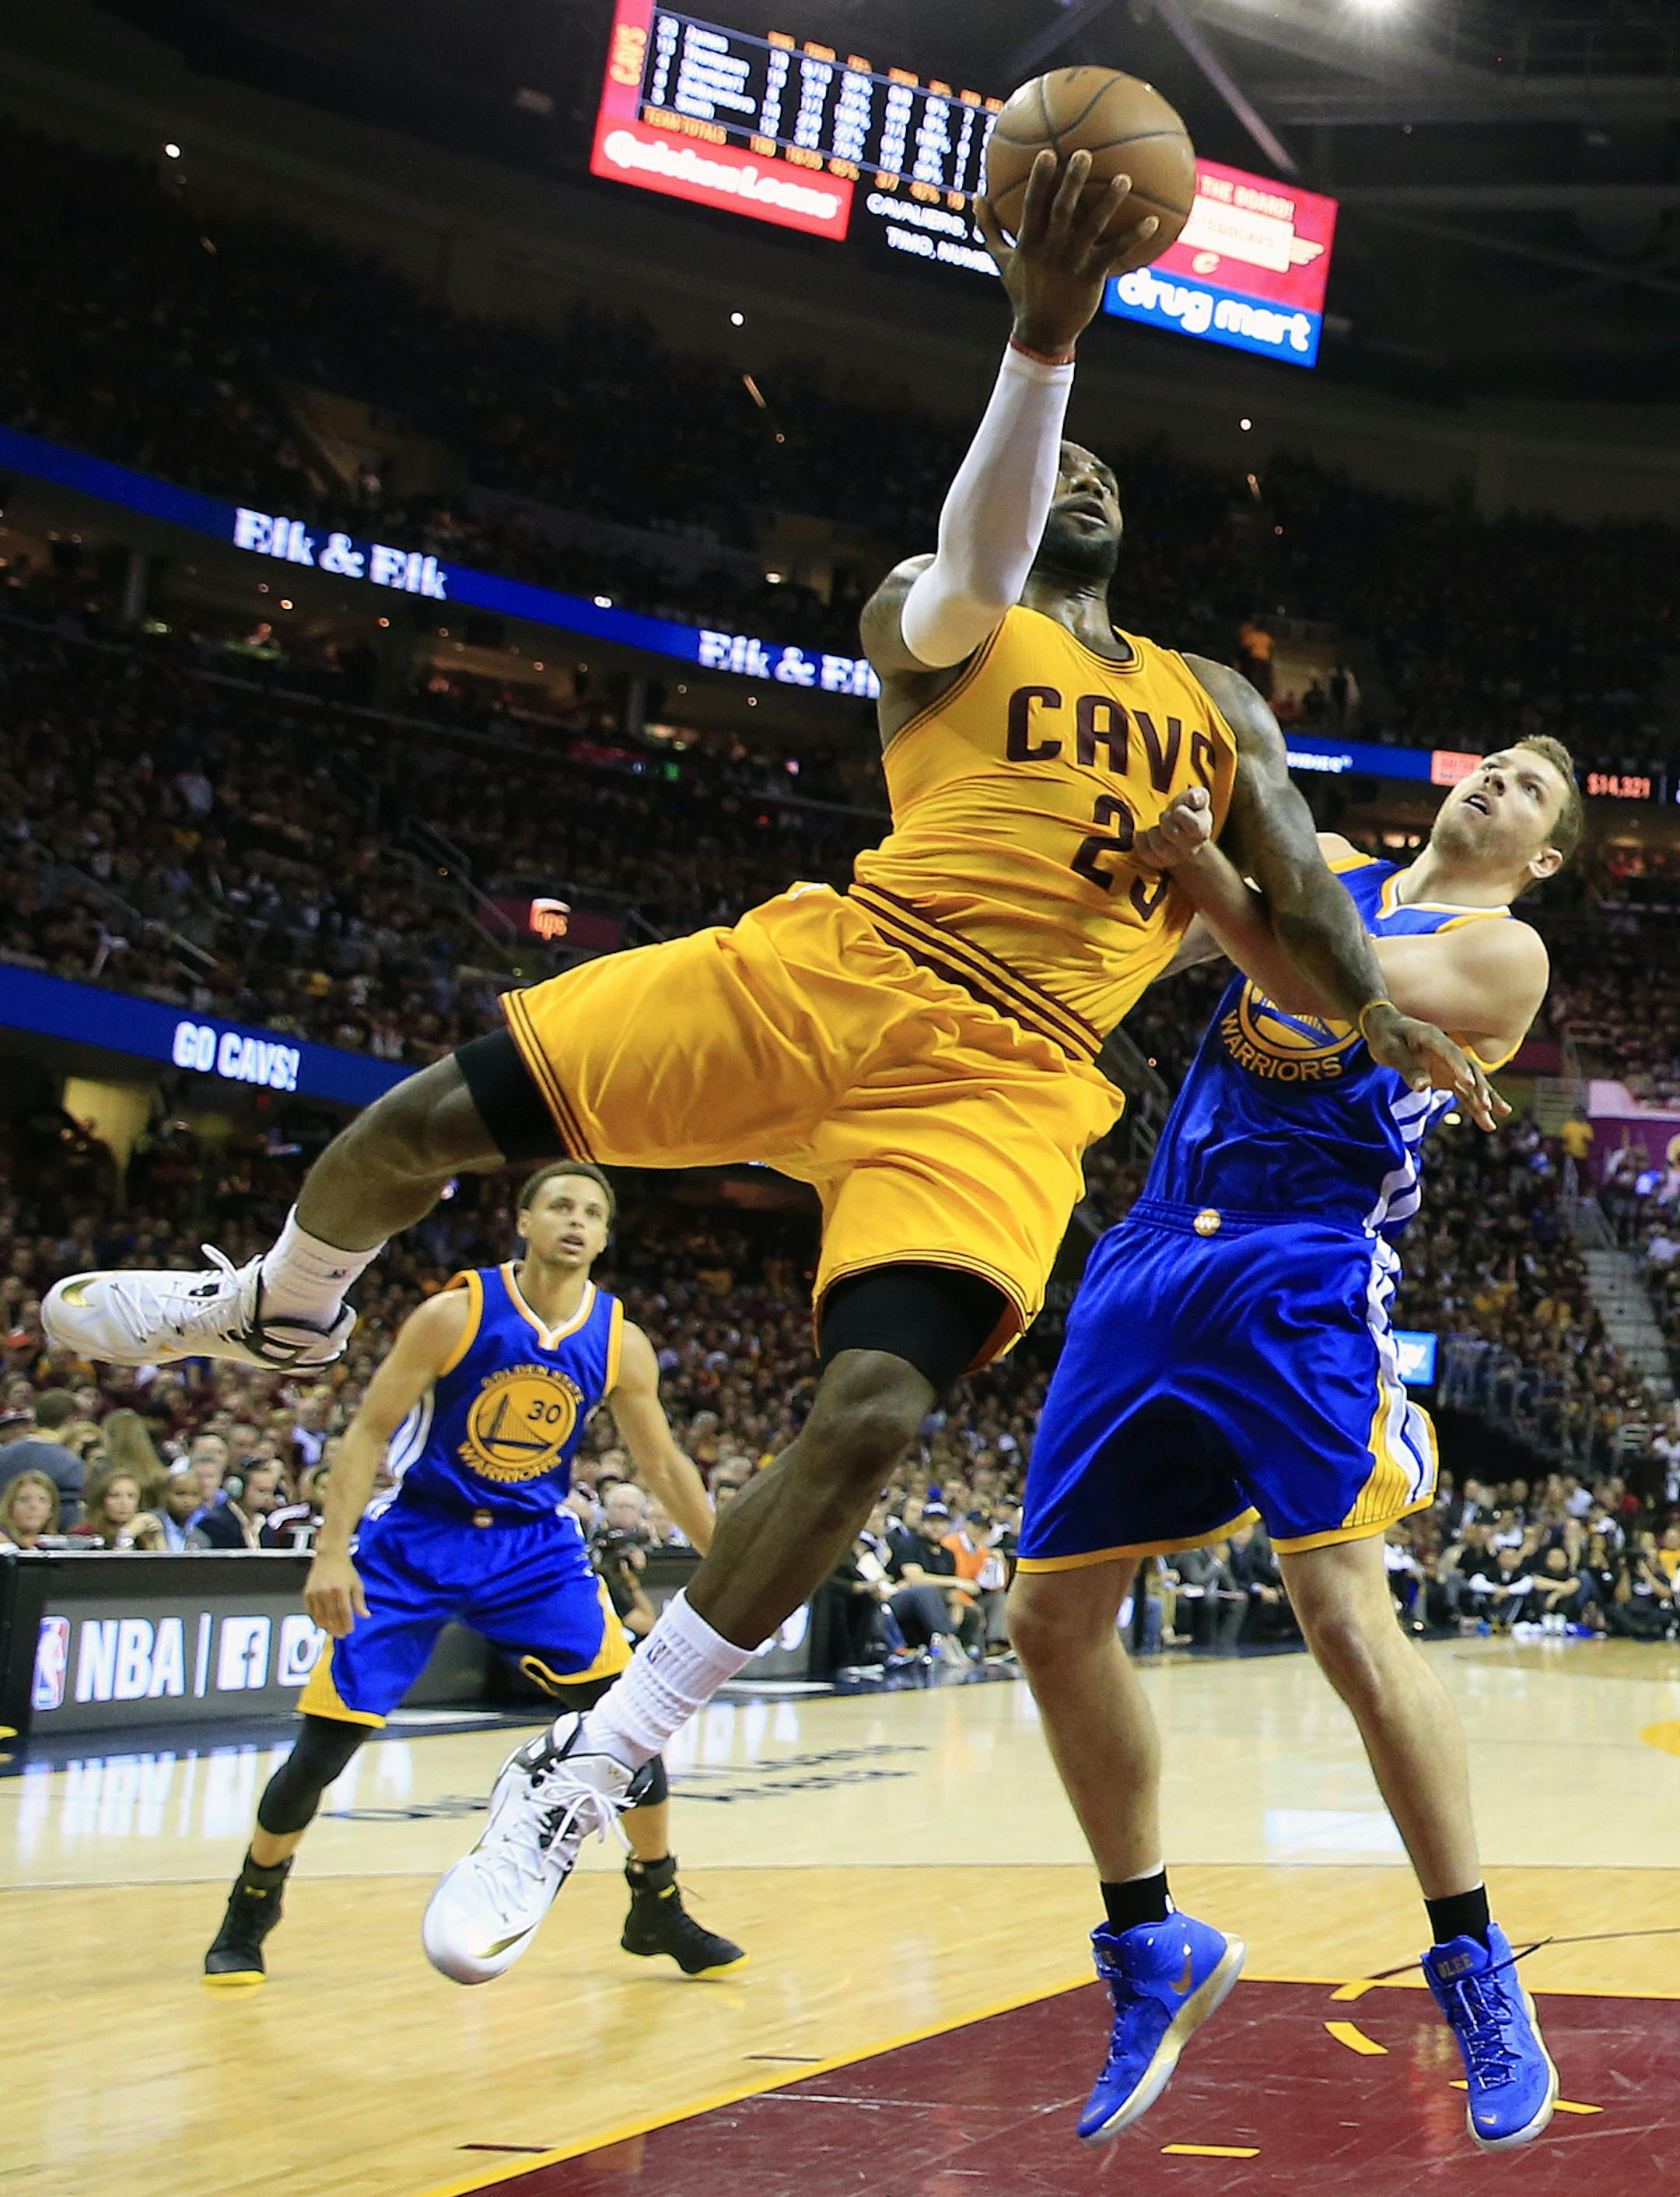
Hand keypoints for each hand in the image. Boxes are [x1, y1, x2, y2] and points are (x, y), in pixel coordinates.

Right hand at [304, 1550, 368, 1637]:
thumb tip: (366, 1616)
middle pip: (331, 1617)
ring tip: (332, 1631)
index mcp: (341, 1590)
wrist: (329, 1557)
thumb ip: (360, 1602)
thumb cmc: (345, 1570)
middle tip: (341, 1635)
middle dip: (337, 1628)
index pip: (344, 1612)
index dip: (347, 1624)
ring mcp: (315, 1593)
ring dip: (326, 1626)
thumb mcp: (357, 1584)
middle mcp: (326, 1592)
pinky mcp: (307, 1593)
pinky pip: (310, 1612)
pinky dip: (316, 1620)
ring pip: (320, 1616)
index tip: (350, 1631)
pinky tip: (322, 1624)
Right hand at [974, 150, 1159, 356]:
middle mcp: (1050, 250)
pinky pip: (1114, 253)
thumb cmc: (1023, 292)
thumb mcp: (1002, 260)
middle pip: (1062, 210)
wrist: (1041, 333)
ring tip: (1124, 178)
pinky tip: (1153, 221)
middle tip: (1085, 154)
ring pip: (1091, 228)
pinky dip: (1133, 238)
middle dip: (1072, 181)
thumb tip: (976, 197)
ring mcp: (1071, 263)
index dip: (1039, 180)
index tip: (1048, 153)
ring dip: (1108, 203)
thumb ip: (990, 228)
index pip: (1032, 206)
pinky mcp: (1091, 277)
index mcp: (1029, 242)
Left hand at [1133, 785, 1213, 870]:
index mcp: (1202, 831)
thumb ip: (1199, 796)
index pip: (1193, 826)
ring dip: (1154, 831)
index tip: (1178, 809)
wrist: (1178, 826)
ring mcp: (1174, 858)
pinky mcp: (1158, 862)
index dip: (1181, 814)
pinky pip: (1144, 852)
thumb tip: (1193, 799)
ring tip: (1159, 827)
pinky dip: (1141, 839)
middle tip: (1167, 816)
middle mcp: (1191, 849)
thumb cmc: (1189, 809)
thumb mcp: (1197, 797)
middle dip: (1166, 820)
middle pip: (1172, 833)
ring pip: (1158, 846)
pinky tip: (1146, 834)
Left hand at [1360, 1001, 1507, 1130]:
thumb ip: (1407, 1067)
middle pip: (1468, 1068)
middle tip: (1487, 1106)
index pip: (1449, 1052)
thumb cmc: (1385, 1036)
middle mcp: (1446, 1049)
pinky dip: (1474, 1103)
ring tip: (1500, 1115)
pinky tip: (1486, 1118)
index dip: (1459, 1067)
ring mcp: (1449, 1063)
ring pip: (1471, 1081)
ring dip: (1484, 1098)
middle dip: (1479, 1087)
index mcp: (1431, 1037)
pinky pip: (1464, 1090)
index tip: (1468, 1083)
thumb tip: (1422, 1086)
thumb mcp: (1390, 1050)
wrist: (1385, 1027)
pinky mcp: (1447, 1075)